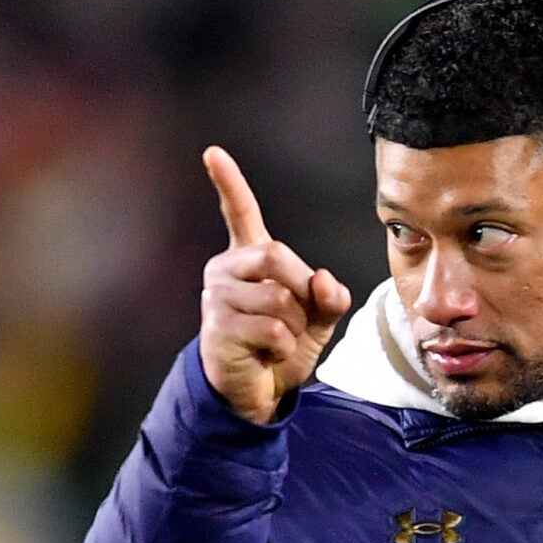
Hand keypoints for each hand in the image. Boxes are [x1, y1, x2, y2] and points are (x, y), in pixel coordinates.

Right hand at [199, 147, 351, 424]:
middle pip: (277, 257)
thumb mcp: (317, 319)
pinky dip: (283, 346)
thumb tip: (323, 278)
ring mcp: (216, 297)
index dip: (228, 183)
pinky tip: (266, 353)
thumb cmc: (282, 346)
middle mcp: (226, 269)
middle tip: (298, 319)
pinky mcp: (217, 327)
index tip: (213, 153)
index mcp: (249, 258)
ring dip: (294, 326)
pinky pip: (271, 329)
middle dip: (302, 292)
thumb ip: (329, 297)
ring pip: (278, 298)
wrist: (258, 390)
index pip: (239, 213)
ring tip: (278, 339)